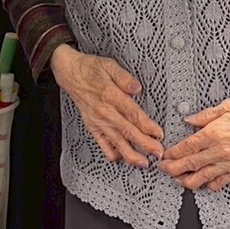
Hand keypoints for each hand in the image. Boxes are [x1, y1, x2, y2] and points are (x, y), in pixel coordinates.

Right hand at [51, 45, 164, 168]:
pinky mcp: (93, 127)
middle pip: (128, 132)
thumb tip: (137, 88)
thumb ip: (124, 77)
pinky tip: (123, 158)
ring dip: (131, 155)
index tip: (159, 134)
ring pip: (116, 142)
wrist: (70, 74)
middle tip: (158, 153)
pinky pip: (103, 145)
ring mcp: (98, 122)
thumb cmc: (91, 69)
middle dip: (145, 145)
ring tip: (143, 163)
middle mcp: (105, 112)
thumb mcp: (109, 65)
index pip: (133, 114)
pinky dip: (112, 154)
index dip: (147, 126)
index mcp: (111, 95)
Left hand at [159, 91, 229, 190]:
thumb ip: (205, 115)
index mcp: (215, 133)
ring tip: (178, 180)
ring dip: (187, 181)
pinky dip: (208, 185)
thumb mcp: (226, 106)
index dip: (173, 154)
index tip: (166, 156)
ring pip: (203, 178)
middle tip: (164, 170)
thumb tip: (189, 120)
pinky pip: (220, 182)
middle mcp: (221, 150)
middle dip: (173, 169)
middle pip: (190, 165)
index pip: (187, 147)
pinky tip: (202, 183)